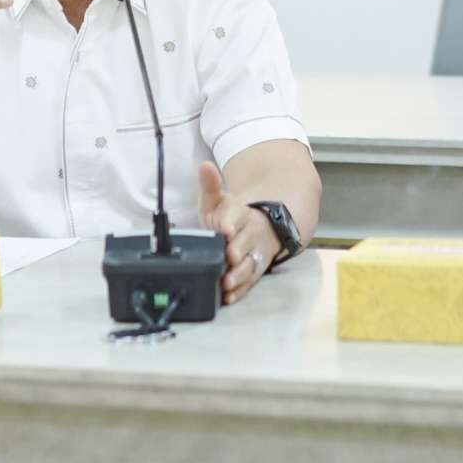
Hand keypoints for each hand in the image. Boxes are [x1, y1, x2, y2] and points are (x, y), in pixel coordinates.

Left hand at [196, 160, 280, 304]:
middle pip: (245, 243)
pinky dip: (240, 291)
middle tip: (229, 256)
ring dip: (239, 275)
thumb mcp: (218, 200)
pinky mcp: (254, 271)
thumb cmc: (230, 217)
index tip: (225, 230)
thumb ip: (210, 186)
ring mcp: (254, 254)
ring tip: (226, 282)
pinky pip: (249, 283)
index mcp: (240, 214)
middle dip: (237, 251)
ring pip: (249, 265)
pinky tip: (229, 296)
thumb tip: (205, 166)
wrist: (258, 230)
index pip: (237, 217)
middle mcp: (250, 235)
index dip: (231, 223)